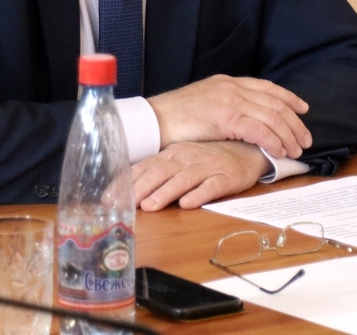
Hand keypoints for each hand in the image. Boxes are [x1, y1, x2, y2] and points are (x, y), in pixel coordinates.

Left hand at [133, 141, 269, 210]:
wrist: (246, 149)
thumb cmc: (208, 158)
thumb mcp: (180, 160)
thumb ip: (157, 173)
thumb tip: (128, 191)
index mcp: (172, 155)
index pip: (145, 167)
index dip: (127, 182)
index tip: (109, 198)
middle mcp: (186, 159)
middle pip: (160, 172)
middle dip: (141, 188)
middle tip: (126, 204)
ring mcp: (207, 167)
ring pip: (183, 179)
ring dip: (165, 192)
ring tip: (151, 206)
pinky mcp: (226, 177)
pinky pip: (212, 186)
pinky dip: (199, 195)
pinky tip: (187, 204)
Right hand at [147, 74, 312, 158]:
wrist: (156, 119)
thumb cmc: (176, 116)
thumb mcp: (206, 102)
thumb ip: (226, 105)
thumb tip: (243, 120)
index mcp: (228, 82)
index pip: (267, 87)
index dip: (289, 98)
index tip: (303, 109)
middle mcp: (233, 88)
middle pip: (275, 103)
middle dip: (294, 122)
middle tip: (305, 139)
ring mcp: (231, 101)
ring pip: (272, 117)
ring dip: (288, 135)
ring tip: (296, 150)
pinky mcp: (227, 118)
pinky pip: (260, 130)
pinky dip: (274, 141)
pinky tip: (279, 151)